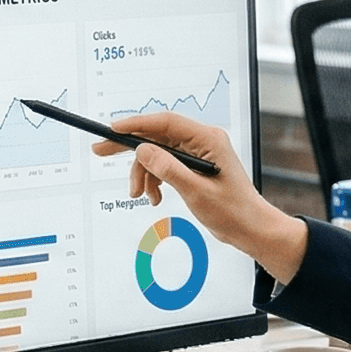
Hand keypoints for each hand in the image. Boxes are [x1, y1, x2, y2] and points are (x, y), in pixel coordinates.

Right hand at [94, 111, 308, 282]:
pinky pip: (164, 165)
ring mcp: (198, 153)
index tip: (113, 130)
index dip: (136, 124)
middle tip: (101, 151)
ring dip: (144, 173)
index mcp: (208, 139)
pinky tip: (154, 197)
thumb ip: (168, 169)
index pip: (165, 123)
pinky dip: (154, 180)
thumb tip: (143, 150)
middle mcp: (202, 141)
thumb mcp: (196, 191)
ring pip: (157, 153)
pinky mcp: (193, 166)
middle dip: (130, 148)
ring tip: (140, 194)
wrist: (249, 229)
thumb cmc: (233, 211)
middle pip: (157, 136)